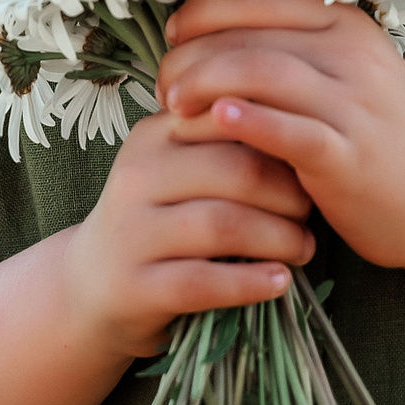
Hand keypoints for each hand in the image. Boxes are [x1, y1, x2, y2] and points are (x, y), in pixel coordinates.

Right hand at [60, 112, 314, 361]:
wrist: (92, 284)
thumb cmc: (159, 219)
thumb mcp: (178, 168)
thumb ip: (224, 144)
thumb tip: (304, 128)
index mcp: (154, 135)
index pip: (230, 119)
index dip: (282, 139)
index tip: (310, 161)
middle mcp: (137, 175)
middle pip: (235, 171)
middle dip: (289, 194)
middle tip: (312, 212)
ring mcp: (131, 231)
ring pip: (224, 225)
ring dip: (279, 239)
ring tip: (303, 248)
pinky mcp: (135, 285)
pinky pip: (204, 282)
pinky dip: (251, 283)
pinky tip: (279, 282)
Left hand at [157, 0, 404, 273]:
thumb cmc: (386, 136)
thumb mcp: (348, 75)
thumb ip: (294, 51)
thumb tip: (210, 37)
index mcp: (344, 24)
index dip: (204, 10)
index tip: (173, 35)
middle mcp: (349, 54)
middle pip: (248, 36)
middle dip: (192, 55)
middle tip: (161, 83)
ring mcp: (353, 104)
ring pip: (262, 72)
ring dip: (206, 83)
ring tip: (171, 104)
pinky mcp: (350, 155)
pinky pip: (293, 129)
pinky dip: (251, 120)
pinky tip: (216, 118)